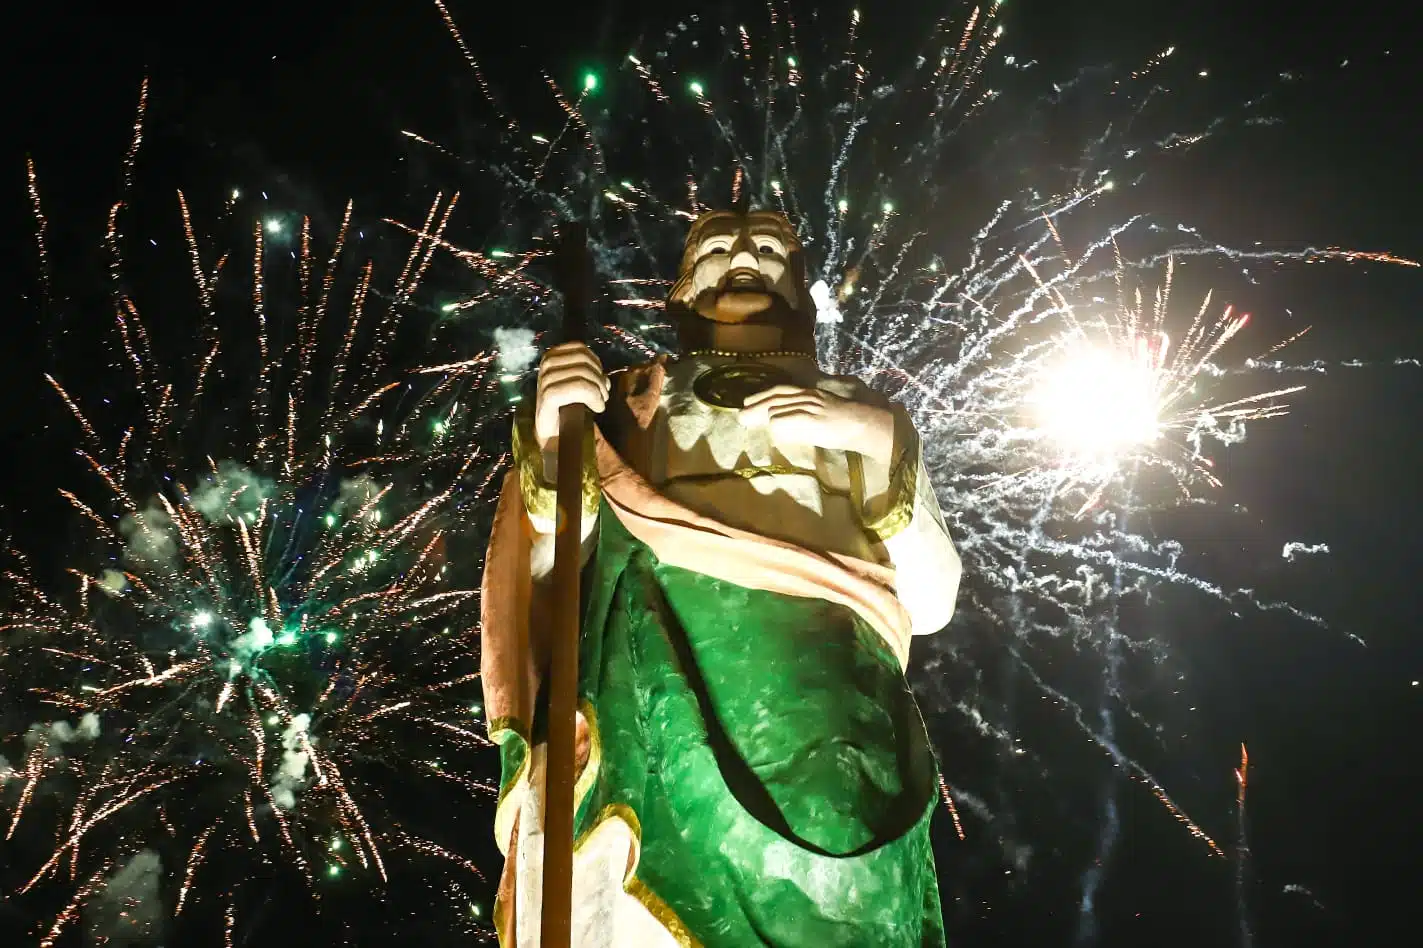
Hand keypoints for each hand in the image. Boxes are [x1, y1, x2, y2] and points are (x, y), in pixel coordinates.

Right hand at [535, 342, 608, 450]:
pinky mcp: (549, 395)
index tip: (600, 380)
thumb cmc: (567, 408)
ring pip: (583, 373)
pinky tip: (597, 407)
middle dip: (599, 378)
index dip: (596, 363)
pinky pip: (580, 388)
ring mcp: (546, 380)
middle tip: (604, 395)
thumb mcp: (578, 384)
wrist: (553, 434)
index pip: (580, 348)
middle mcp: (546, 365)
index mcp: (551, 357)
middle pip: (583, 360)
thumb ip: (590, 374)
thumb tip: (605, 378)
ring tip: (600, 403)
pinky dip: (594, 397)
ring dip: (598, 389)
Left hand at [739, 385, 893, 462]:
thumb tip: (791, 423)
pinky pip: (787, 420)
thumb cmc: (850, 423)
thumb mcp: (826, 412)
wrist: (866, 423)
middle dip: (756, 404)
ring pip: (778, 406)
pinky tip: (772, 431)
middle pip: (776, 396)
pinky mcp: (811, 419)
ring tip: (746, 420)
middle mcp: (809, 396)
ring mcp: (810, 407)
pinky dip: (778, 426)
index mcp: (812, 393)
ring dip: (761, 415)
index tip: (749, 401)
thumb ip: (809, 415)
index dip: (763, 395)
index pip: (783, 390)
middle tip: (741, 412)